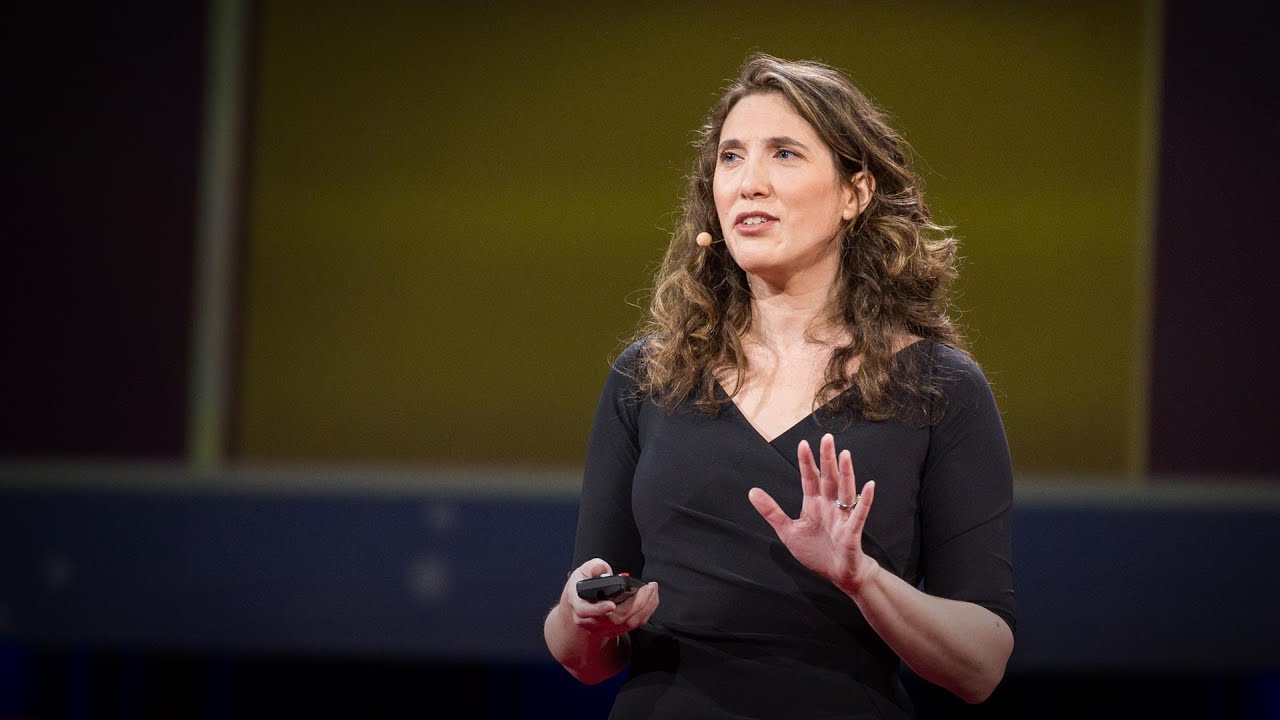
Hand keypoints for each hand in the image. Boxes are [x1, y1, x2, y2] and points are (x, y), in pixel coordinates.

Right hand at [559, 558, 658, 639]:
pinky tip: (652, 597)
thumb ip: (592, 568)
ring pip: (628, 623)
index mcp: (578, 605)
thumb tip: (601, 568)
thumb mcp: (581, 573)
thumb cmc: (582, 588)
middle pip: (615, 618)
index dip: (598, 610)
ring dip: (645, 606)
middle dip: (635, 603)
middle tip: (647, 587)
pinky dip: (647, 611)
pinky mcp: (617, 630)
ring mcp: (604, 628)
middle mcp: (591, 620)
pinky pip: (635, 623)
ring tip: (652, 589)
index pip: (585, 611)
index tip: (611, 605)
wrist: (581, 606)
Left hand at [748, 433, 878, 591]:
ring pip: (844, 491)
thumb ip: (772, 511)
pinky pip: (859, 514)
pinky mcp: (852, 532)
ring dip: (846, 473)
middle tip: (827, 438)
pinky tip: (869, 486)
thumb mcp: (788, 531)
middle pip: (829, 478)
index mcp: (814, 505)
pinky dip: (864, 500)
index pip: (809, 478)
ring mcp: (842, 517)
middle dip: (827, 459)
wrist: (838, 575)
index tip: (802, 443)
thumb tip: (752, 491)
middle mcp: (829, 506)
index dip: (806, 462)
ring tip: (845, 454)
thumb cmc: (816, 552)